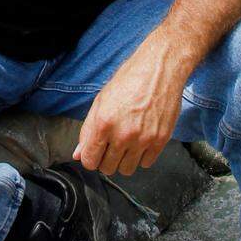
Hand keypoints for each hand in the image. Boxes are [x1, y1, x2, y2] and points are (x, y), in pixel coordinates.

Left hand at [73, 50, 187, 175]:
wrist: (159, 69)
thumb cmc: (129, 80)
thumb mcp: (101, 101)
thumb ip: (88, 130)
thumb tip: (80, 153)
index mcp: (103, 123)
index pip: (90, 160)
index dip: (90, 158)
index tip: (95, 152)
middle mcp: (123, 134)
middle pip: (108, 168)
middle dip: (106, 159)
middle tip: (111, 145)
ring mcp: (143, 139)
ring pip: (127, 170)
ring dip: (124, 160)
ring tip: (126, 144)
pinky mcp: (160, 140)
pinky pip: (146, 164)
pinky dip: (141, 156)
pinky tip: (140, 141)